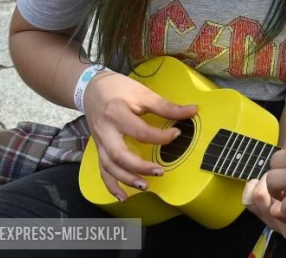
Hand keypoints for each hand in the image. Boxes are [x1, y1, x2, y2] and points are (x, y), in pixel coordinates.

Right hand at [82, 71, 197, 200]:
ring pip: (109, 166)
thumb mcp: (143, 93)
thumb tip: (193, 110)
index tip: (177, 135)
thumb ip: (167, 106)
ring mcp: (99, 142)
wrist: (92, 89)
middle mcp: (105, 130)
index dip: (161, 137)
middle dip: (139, 167)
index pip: (140, 132)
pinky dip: (111, 185)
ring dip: (127, 179)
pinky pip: (102, 170)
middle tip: (160, 172)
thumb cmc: (119, 89)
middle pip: (119, 155)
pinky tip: (123, 197)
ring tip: (145, 187)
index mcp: (116, 113)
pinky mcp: (98, 149)